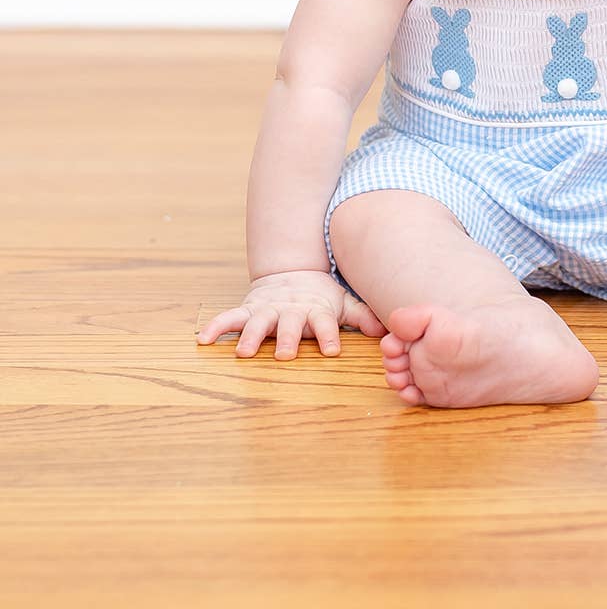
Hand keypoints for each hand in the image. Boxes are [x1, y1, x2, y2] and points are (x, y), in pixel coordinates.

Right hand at [197, 269, 386, 359]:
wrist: (292, 272)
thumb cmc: (320, 296)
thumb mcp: (341, 303)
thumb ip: (361, 315)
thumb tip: (384, 329)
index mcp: (315, 311)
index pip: (324, 324)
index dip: (328, 336)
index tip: (332, 350)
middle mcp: (290, 311)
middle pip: (289, 325)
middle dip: (287, 339)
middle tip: (286, 354)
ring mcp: (268, 309)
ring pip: (258, 322)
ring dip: (251, 336)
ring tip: (243, 352)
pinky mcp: (249, 308)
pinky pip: (230, 317)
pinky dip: (216, 326)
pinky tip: (202, 339)